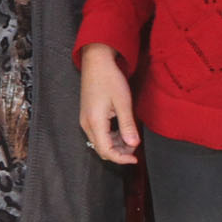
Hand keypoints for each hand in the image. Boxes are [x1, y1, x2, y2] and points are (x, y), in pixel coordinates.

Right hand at [78, 44, 140, 164]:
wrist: (96, 62)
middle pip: (101, 149)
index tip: (135, 158)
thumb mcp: (123, 102)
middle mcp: (87, 124)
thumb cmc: (109, 79)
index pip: (106, 150)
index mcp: (95, 122)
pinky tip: (121, 131)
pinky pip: (98, 134)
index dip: (121, 158)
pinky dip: (110, 137)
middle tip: (135, 146)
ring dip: (115, 145)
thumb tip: (133, 144)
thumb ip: (127, 125)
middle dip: (119, 152)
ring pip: (99, 143)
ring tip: (130, 137)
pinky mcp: (87, 116)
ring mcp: (85, 120)